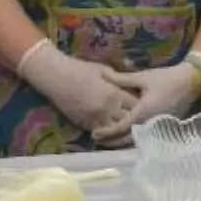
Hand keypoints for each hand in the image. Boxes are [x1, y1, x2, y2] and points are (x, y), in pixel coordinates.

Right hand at [16, 40, 137, 133]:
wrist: (56, 77)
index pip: (134, 104)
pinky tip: (110, 130)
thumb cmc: (79, 69)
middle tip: (139, 117)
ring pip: (114, 130)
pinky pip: (99, 132)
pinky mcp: (83, 124)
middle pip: (127, 119)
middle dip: (133, 118)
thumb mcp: (103, 70)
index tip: (145, 104)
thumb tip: (128, 83)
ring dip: (120, 128)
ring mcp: (94, 118)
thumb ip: (118, 79)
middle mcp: (106, 108)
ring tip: (127, 127)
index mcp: (114, 93)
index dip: (141, 105)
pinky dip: (106, 132)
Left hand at [92, 63, 200, 142]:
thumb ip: (121, 79)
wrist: (191, 81)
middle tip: (98, 140)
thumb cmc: (166, 78)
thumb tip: (102, 74)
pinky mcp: (164, 126)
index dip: (107, 132)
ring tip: (110, 139)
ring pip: (137, 139)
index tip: (94, 134)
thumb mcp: (143, 77)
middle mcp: (150, 123)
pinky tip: (128, 133)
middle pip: (127, 138)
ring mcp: (158, 126)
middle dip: (112, 141)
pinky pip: (146, 135)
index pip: (121, 127)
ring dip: (122, 140)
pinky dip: (134, 136)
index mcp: (143, 112)